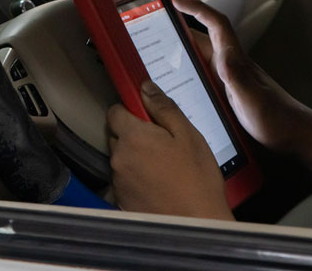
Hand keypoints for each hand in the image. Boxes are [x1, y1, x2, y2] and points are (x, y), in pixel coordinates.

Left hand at [107, 80, 233, 219]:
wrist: (195, 225)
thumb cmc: (196, 178)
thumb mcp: (187, 134)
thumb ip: (163, 108)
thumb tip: (145, 87)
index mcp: (133, 137)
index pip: (114, 111)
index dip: (130, 110)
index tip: (147, 116)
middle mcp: (118, 157)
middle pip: (117, 135)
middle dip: (134, 134)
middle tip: (162, 143)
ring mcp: (117, 180)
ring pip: (121, 158)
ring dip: (135, 157)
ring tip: (163, 167)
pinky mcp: (120, 199)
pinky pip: (124, 179)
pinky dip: (136, 178)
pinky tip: (158, 184)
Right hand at [172, 0, 311, 153]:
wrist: (293, 134)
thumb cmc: (277, 118)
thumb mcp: (253, 99)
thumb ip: (237, 78)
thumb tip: (223, 55)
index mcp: (235, 61)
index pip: (216, 24)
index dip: (196, 8)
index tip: (177, 0)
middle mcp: (232, 65)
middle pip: (203, 38)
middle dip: (181, 28)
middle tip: (158, 26)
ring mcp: (230, 78)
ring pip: (203, 56)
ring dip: (183, 50)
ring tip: (161, 52)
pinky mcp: (229, 92)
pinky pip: (205, 74)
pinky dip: (190, 71)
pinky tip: (181, 81)